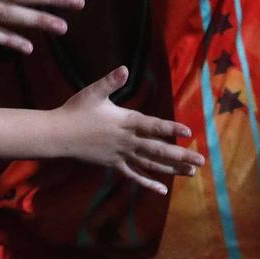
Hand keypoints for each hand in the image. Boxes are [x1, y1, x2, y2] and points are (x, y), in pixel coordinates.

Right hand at [54, 67, 204, 193]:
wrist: (58, 135)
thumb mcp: (93, 92)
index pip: (153, 126)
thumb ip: (111, 81)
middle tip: (201, 161)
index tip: (189, 132)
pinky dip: (148, 183)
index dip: (171, 128)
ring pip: (150, 164)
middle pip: (158, 150)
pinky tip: (162, 190)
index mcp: (125, 122)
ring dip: (171, 169)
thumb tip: (124, 69)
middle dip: (181, 155)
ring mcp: (121, 155)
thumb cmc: (76, 110)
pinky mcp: (114, 165)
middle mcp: (127, 141)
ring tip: (190, 173)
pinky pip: (134, 176)